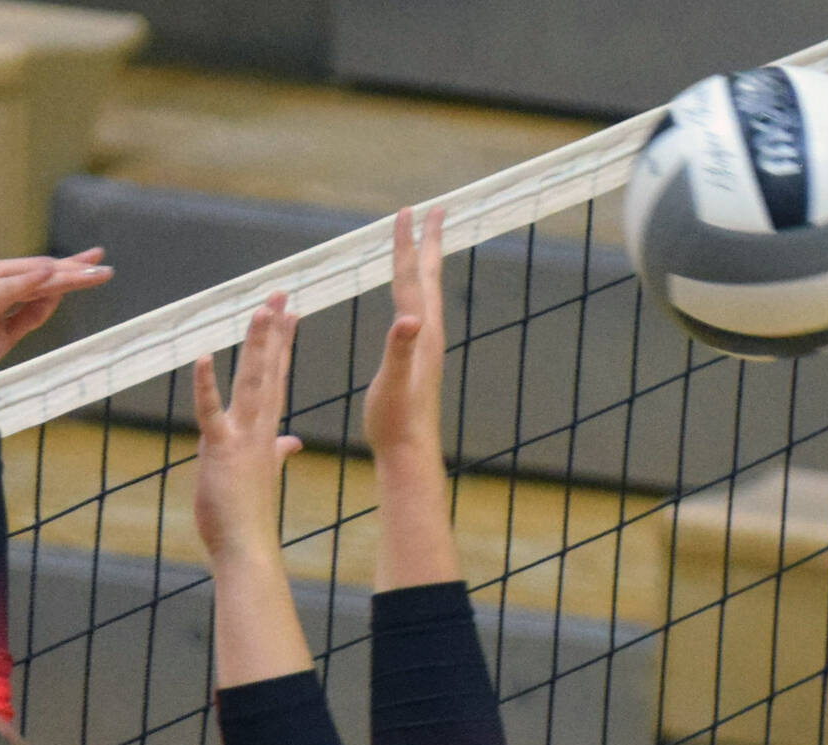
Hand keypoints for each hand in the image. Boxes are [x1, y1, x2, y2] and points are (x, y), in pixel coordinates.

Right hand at [0, 249, 110, 359]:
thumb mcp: (6, 332)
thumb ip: (30, 314)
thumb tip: (56, 297)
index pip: (37, 272)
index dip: (67, 268)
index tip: (94, 263)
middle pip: (39, 269)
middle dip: (73, 266)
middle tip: (102, 260)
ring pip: (33, 277)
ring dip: (65, 274)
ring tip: (93, 271)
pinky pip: (10, 292)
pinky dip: (30, 284)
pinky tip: (52, 278)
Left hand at [192, 293, 304, 565]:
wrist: (246, 546)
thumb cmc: (248, 516)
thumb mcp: (263, 475)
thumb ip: (277, 453)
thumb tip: (291, 444)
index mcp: (266, 432)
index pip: (277, 379)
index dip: (283, 346)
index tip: (290, 315)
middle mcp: (258, 428)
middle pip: (269, 370)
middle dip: (275, 330)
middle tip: (281, 293)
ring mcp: (241, 437)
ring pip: (251, 382)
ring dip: (257, 345)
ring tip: (261, 308)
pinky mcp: (220, 449)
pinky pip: (212, 411)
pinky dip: (207, 385)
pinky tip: (205, 355)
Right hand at [363, 207, 445, 462]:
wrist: (409, 451)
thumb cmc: (396, 421)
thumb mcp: (393, 384)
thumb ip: (400, 350)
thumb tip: (409, 321)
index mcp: (419, 332)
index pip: (410, 278)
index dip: (405, 244)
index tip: (405, 212)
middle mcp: (427, 333)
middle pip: (428, 277)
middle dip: (429, 242)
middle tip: (435, 210)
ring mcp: (425, 345)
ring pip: (428, 293)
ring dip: (426, 264)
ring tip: (426, 245)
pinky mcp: (420, 358)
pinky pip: (420, 311)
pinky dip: (417, 293)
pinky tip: (413, 299)